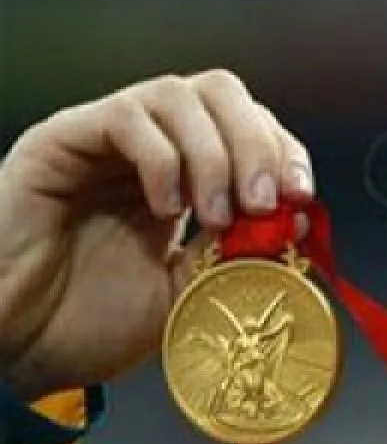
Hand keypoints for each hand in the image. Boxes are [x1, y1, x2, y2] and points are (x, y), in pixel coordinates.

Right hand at [0, 70, 314, 401]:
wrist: (16, 350)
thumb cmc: (90, 324)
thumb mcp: (187, 293)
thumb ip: (237, 254)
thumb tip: (297, 221)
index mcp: (185, 174)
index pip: (249, 127)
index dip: (282, 151)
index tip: (301, 195)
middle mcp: (149, 145)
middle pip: (221, 93)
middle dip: (257, 142)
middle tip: (265, 202)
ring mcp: (104, 137)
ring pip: (179, 95)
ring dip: (215, 152)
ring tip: (217, 214)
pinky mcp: (60, 140)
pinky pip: (126, 116)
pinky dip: (162, 158)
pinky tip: (165, 208)